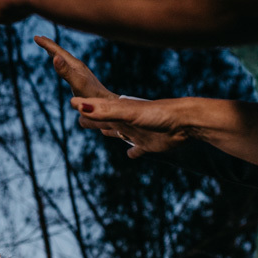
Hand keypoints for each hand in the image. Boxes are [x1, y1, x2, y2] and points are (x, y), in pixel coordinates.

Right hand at [33, 36, 114, 99]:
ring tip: (47, 48)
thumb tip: (54, 57)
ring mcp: (79, 72)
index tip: (35, 37)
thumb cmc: (92, 95)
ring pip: (64, 58)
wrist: (107, 102)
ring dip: (55, 52)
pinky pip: (66, 66)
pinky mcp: (80, 78)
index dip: (47, 44)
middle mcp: (77, 66)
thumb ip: (65, 71)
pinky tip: (60, 65)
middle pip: (61, 52)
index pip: (58, 51)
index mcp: (75, 64)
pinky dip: (60, 61)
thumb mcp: (77, 83)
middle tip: (38, 38)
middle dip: (49, 45)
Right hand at [71, 96, 191, 158]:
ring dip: (110, 132)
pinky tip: (130, 154)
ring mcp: (136, 133)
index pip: (96, 109)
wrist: (185, 122)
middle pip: (104, 121)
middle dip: (93, 120)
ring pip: (118, 132)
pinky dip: (133, 151)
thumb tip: (78, 106)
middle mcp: (125, 121)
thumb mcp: (127, 112)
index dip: (84, 107)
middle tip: (81, 120)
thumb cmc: (157, 114)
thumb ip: (104, 111)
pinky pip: (137, 149)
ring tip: (103, 132)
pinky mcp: (148, 144)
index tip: (72, 102)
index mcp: (118, 112)